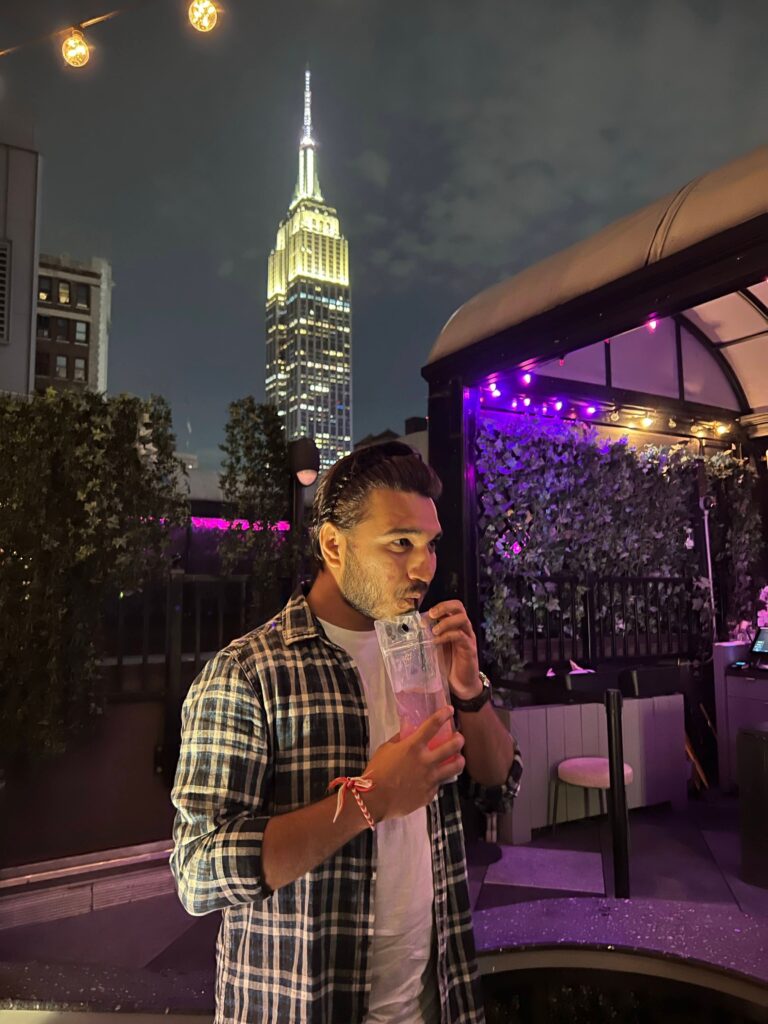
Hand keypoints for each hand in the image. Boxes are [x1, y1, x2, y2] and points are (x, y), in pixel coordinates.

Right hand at [363, 706, 464, 820]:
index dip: (444, 715)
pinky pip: (438, 784)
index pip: (433, 725)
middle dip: (459, 739)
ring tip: (459, 758)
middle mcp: (426, 761)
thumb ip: (399, 739)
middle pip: (452, 746)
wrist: (375, 799)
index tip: (450, 710)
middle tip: (459, 738)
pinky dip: (437, 780)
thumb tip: (407, 730)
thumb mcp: (385, 749)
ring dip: (459, 760)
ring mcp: (430, 779)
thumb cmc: (377, 771)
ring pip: (455, 767)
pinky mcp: (429, 794)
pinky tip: (432, 779)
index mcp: (413, 747)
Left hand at [427, 601, 481, 700]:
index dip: (438, 606)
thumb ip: (428, 636)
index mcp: (455, 625)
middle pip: (459, 607)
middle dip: (443, 607)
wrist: (460, 683)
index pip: (451, 606)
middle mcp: (463, 628)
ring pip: (462, 619)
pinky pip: (460, 636)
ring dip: (445, 622)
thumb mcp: (435, 646)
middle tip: (431, 615)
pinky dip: (446, 636)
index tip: (424, 615)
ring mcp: (468, 637)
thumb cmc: (447, 663)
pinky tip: (436, 642)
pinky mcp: (469, 648)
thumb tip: (409, 630)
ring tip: (433, 631)